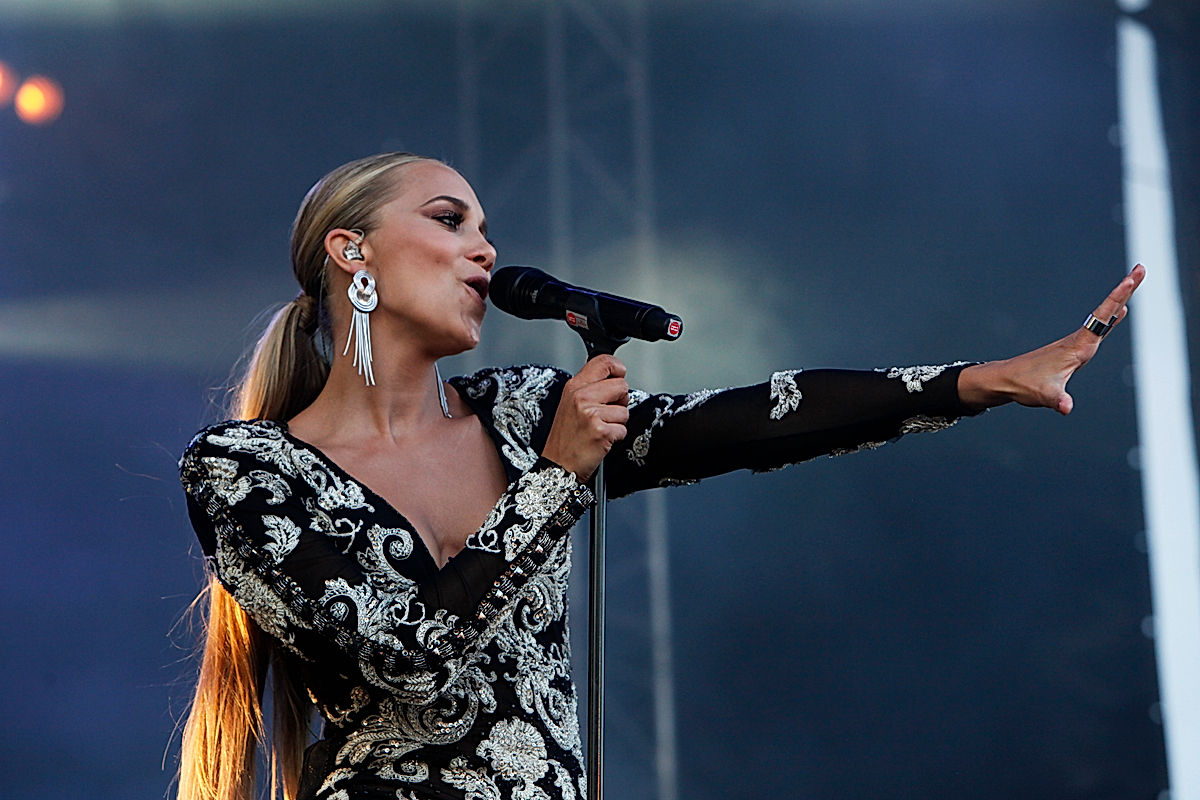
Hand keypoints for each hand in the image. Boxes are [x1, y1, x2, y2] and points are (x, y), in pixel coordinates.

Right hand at [541, 355, 630, 479]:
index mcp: (574, 386)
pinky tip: (601, 439)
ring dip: (617, 422)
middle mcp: (581, 397)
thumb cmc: (566, 437)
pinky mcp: (600, 431)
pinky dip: (616, 437)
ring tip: (600, 428)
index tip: (619, 375)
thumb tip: (613, 375)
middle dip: (620, 400)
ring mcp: (590, 414)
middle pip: (621, 385)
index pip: (603, 361)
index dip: (618, 368)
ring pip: (625, 410)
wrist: (558, 465)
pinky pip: (623, 429)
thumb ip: (589, 387)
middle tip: (606, 412)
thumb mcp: (570, 404)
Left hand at [958, 263, 1145, 413]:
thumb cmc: (1024, 385)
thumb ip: (1057, 400)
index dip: (1117, 298)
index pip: (1101, 317)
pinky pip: (1098, 328)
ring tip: (1133, 282)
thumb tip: (1065, 407)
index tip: (1130, 278)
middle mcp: (1078, 340)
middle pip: (1106, 311)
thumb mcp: (1044, 395)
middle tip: (1140, 268)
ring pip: (1102, 317)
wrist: (1005, 380)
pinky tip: (1119, 313)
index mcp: (1077, 346)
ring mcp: (1075, 343)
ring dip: (1119, 300)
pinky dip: (1111, 317)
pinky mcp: (1073, 349)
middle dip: (1124, 290)